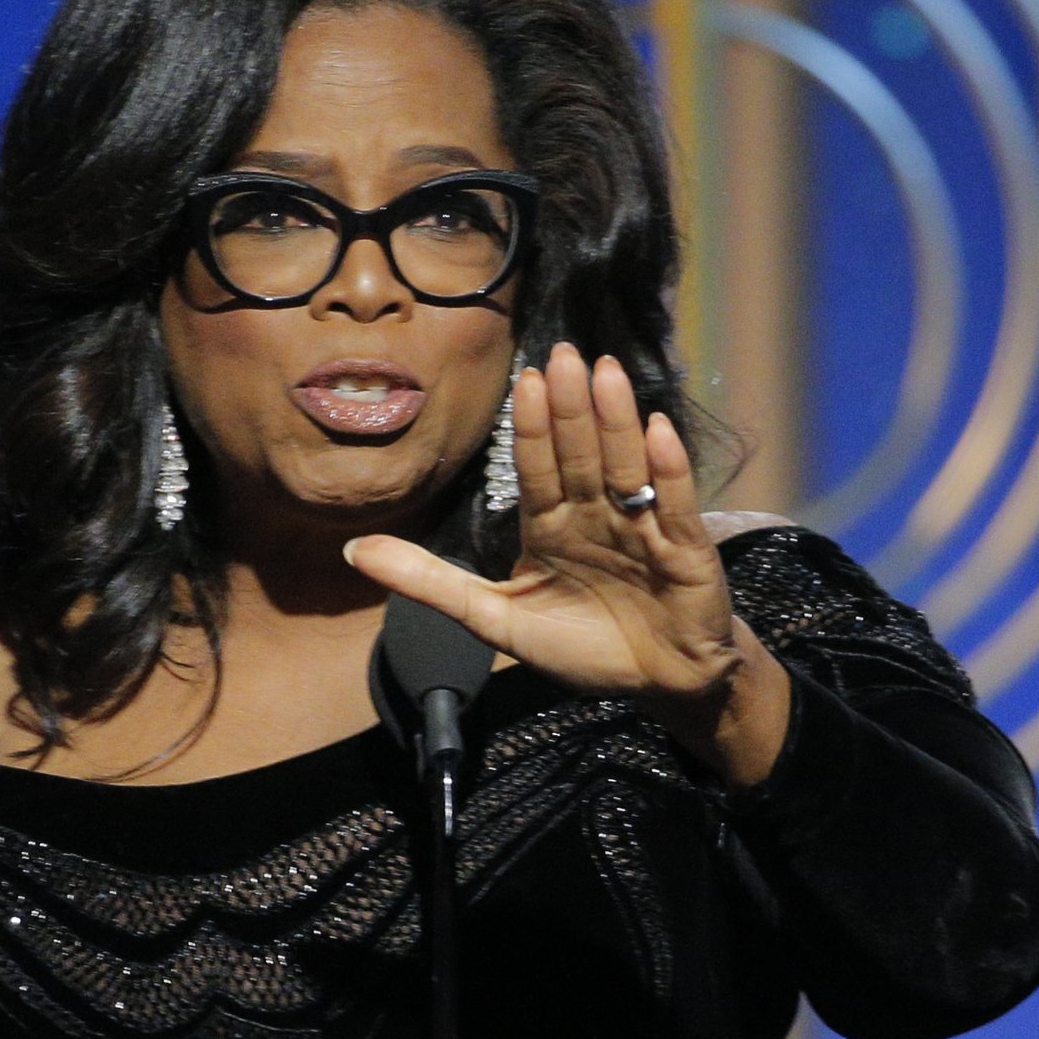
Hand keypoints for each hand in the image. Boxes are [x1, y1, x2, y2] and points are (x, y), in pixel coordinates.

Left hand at [344, 342, 792, 784]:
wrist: (658, 685)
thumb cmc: (581, 647)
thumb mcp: (493, 618)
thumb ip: (428, 582)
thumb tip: (353, 551)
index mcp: (552, 526)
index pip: (537, 469)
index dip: (533, 427)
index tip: (523, 379)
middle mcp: (596, 515)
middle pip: (580, 455)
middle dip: (572, 408)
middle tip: (563, 353)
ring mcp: (643, 528)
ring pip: (625, 466)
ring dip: (616, 421)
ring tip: (606, 373)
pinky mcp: (686, 551)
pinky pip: (673, 505)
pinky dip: (667, 470)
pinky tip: (658, 430)